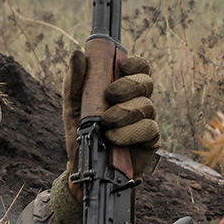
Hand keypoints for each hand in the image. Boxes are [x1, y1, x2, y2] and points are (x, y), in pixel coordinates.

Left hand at [63, 50, 160, 188]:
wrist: (84, 170)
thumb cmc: (80, 134)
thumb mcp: (72, 107)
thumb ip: (75, 82)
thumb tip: (77, 54)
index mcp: (122, 89)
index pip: (139, 68)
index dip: (135, 64)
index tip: (122, 66)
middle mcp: (137, 102)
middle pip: (147, 83)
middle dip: (128, 86)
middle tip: (110, 95)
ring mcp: (145, 122)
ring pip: (148, 106)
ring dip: (126, 112)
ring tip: (107, 124)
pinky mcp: (150, 143)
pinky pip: (150, 130)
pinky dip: (131, 132)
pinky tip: (114, 138)